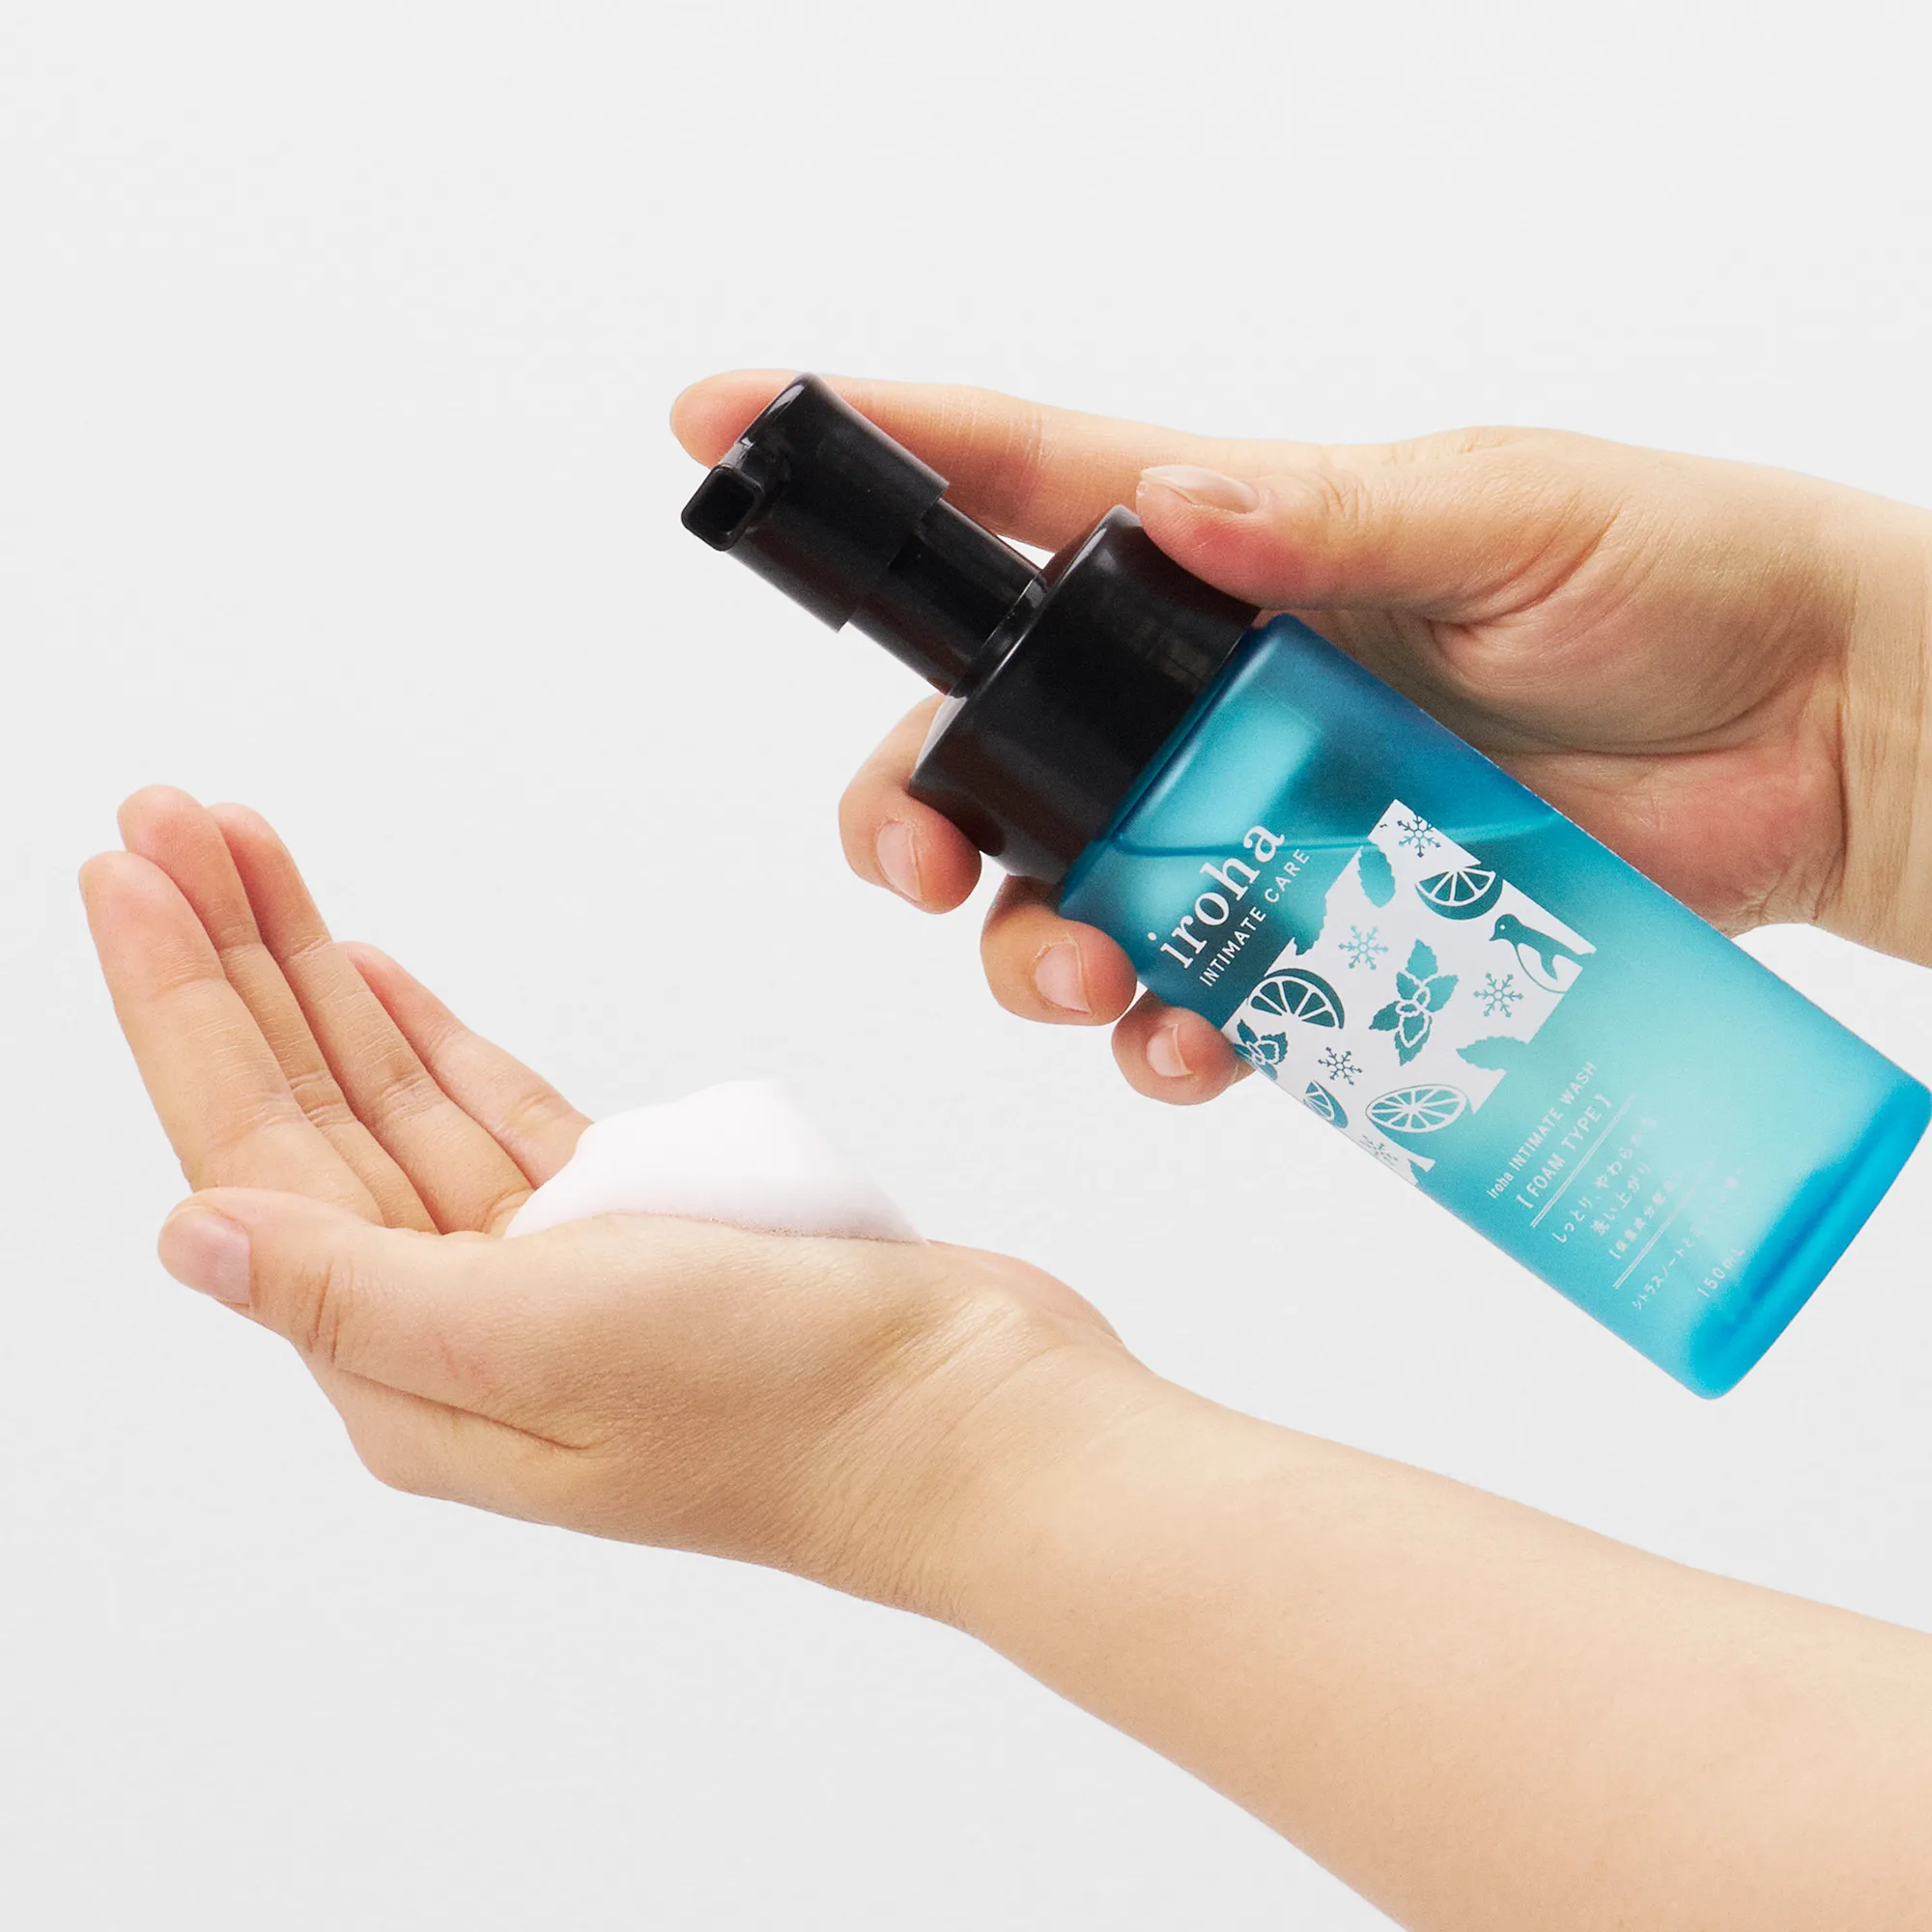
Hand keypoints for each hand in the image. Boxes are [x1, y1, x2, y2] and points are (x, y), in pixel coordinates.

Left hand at [82, 788, 1130, 1600]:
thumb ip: (358, 1291)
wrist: (967, 1413)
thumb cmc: (789, 1405)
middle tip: (171, 820)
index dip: (182, 1005)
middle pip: (305, 1107)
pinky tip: (372, 976)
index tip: (132, 874)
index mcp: (409, 1365)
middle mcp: (455, 1317)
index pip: (254, 1153)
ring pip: (392, 1093)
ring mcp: (542, 1267)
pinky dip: (429, 1038)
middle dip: (230, 958)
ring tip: (249, 860)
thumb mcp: (550, 1347)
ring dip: (320, 973)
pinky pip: (492, 1112)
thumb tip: (188, 1240)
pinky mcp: (628, 1224)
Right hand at [673, 373, 1931, 1103]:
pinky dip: (1164, 1038)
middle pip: (991, 748)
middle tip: (925, 864)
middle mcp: (1215, 693)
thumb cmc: (1684, 582)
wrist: (1815, 742)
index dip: (875, 462)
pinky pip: (1197, 1002)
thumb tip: (1178, 508)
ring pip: (1066, 894)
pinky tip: (1190, 1046)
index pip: (1022, 491)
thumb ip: (1339, 516)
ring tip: (1091, 976)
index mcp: (1237, 555)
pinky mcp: (1325, 934)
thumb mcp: (1510, 512)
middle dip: (915, 811)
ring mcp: (1259, 821)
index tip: (727, 423)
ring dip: (1033, 948)